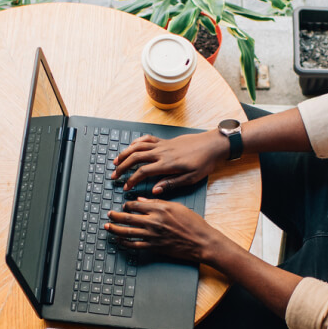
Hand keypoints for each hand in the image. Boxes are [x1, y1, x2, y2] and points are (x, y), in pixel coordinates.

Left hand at [105, 198, 231, 264]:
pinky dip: (125, 243)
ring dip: (115, 229)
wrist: (201, 242)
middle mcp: (154, 222)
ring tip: (108, 227)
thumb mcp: (177, 207)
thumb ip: (157, 203)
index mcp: (159, 209)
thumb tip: (141, 201)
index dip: (127, 205)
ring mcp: (152, 236)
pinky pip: (135, 245)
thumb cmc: (193, 224)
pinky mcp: (154, 247)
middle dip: (115, 216)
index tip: (124, 206)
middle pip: (127, 218)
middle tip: (109, 214)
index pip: (136, 205)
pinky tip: (119, 241)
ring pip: (128, 232)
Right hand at [110, 131, 227, 193]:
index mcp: (167, 164)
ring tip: (116, 161)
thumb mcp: (191, 178)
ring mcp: (162, 145)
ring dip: (125, 154)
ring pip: (137, 147)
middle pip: (135, 158)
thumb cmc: (204, 162)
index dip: (131, 180)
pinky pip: (146, 139)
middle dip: (122, 167)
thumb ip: (171, 184)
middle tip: (114, 176)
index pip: (142, 172)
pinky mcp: (165, 141)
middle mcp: (162, 153)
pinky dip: (136, 142)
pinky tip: (131, 147)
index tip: (125, 187)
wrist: (213, 144)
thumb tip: (155, 189)